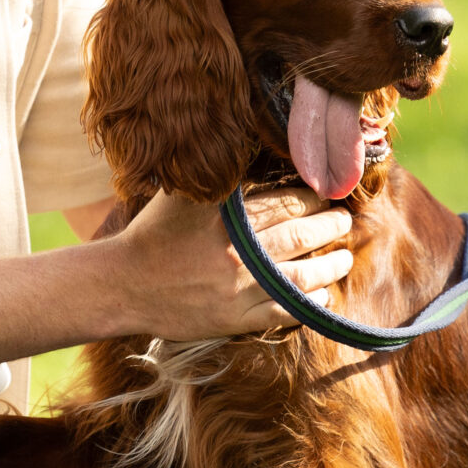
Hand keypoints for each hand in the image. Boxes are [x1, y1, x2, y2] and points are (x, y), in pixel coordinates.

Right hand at [110, 186, 352, 340]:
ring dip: (329, 267)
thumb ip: (214, 174)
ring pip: (299, 277)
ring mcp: (239, 289)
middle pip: (299, 237)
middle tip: (344, 222)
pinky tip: (323, 298)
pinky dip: (308, 305)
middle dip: (329, 228)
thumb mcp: (180, 195)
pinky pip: (283, 313)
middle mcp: (239, 253)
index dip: (312, 200)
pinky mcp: (234, 320)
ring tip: (344, 259)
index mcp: (229, 220)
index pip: (284, 205)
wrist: (123, 285)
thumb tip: (247, 148)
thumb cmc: (151, 235)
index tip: (327, 197)